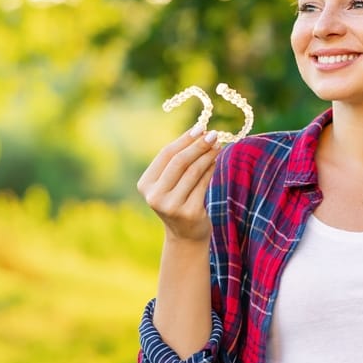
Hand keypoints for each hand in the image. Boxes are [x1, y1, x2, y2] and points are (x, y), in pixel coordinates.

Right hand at [136, 126, 219, 242]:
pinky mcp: (189, 213)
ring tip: (218, 145)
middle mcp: (155, 196)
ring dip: (208, 155)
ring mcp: (171, 206)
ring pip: (193, 172)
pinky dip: (211, 169)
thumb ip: (178, 161)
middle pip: (179, 162)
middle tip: (213, 134)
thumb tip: (200, 132)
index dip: (184, 139)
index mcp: (145, 185)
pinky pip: (203, 184)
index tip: (200, 127)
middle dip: (198, 145)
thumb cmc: (178, 200)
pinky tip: (215, 161)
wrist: (185, 235)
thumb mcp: (170, 182)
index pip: (165, 155)